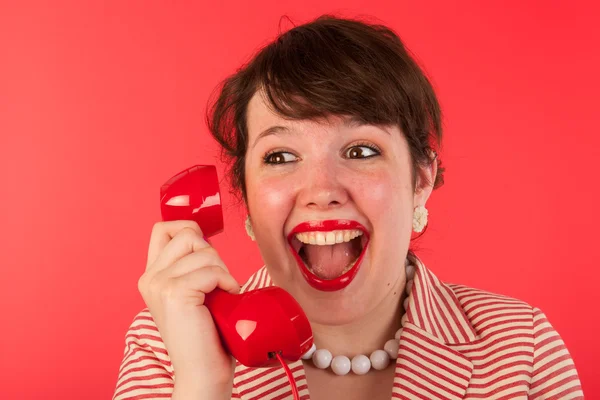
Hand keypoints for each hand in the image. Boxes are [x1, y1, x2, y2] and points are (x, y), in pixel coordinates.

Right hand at [138, 220, 239, 392]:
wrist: (202, 371)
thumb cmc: (206, 333)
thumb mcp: (193, 291)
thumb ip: (191, 266)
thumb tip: (205, 238)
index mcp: (152, 275)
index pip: (164, 228)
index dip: (190, 229)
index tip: (207, 253)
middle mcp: (150, 278)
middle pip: (188, 233)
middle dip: (212, 253)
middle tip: (217, 282)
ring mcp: (160, 284)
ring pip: (204, 251)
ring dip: (223, 270)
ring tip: (222, 294)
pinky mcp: (175, 293)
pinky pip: (212, 270)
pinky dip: (227, 281)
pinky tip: (226, 298)